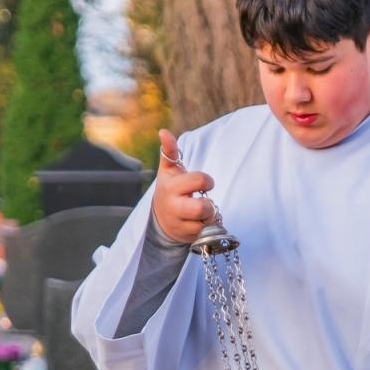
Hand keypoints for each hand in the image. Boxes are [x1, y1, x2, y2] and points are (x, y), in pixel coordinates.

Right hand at [152, 128, 218, 244]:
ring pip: (207, 221)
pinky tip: (199, 222)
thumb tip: (164, 132)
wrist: (160, 218)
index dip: (206, 181)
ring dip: (209, 216)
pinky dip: (207, 226)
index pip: (199, 181)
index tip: (204, 183)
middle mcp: (173, 207)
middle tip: (204, 200)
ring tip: (200, 211)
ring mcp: (179, 224)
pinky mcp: (187, 237)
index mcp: (171, 187)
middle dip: (209, 203)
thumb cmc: (170, 189)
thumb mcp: (168, 170)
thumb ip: (169, 151)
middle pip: (204, 207)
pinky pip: (207, 232)